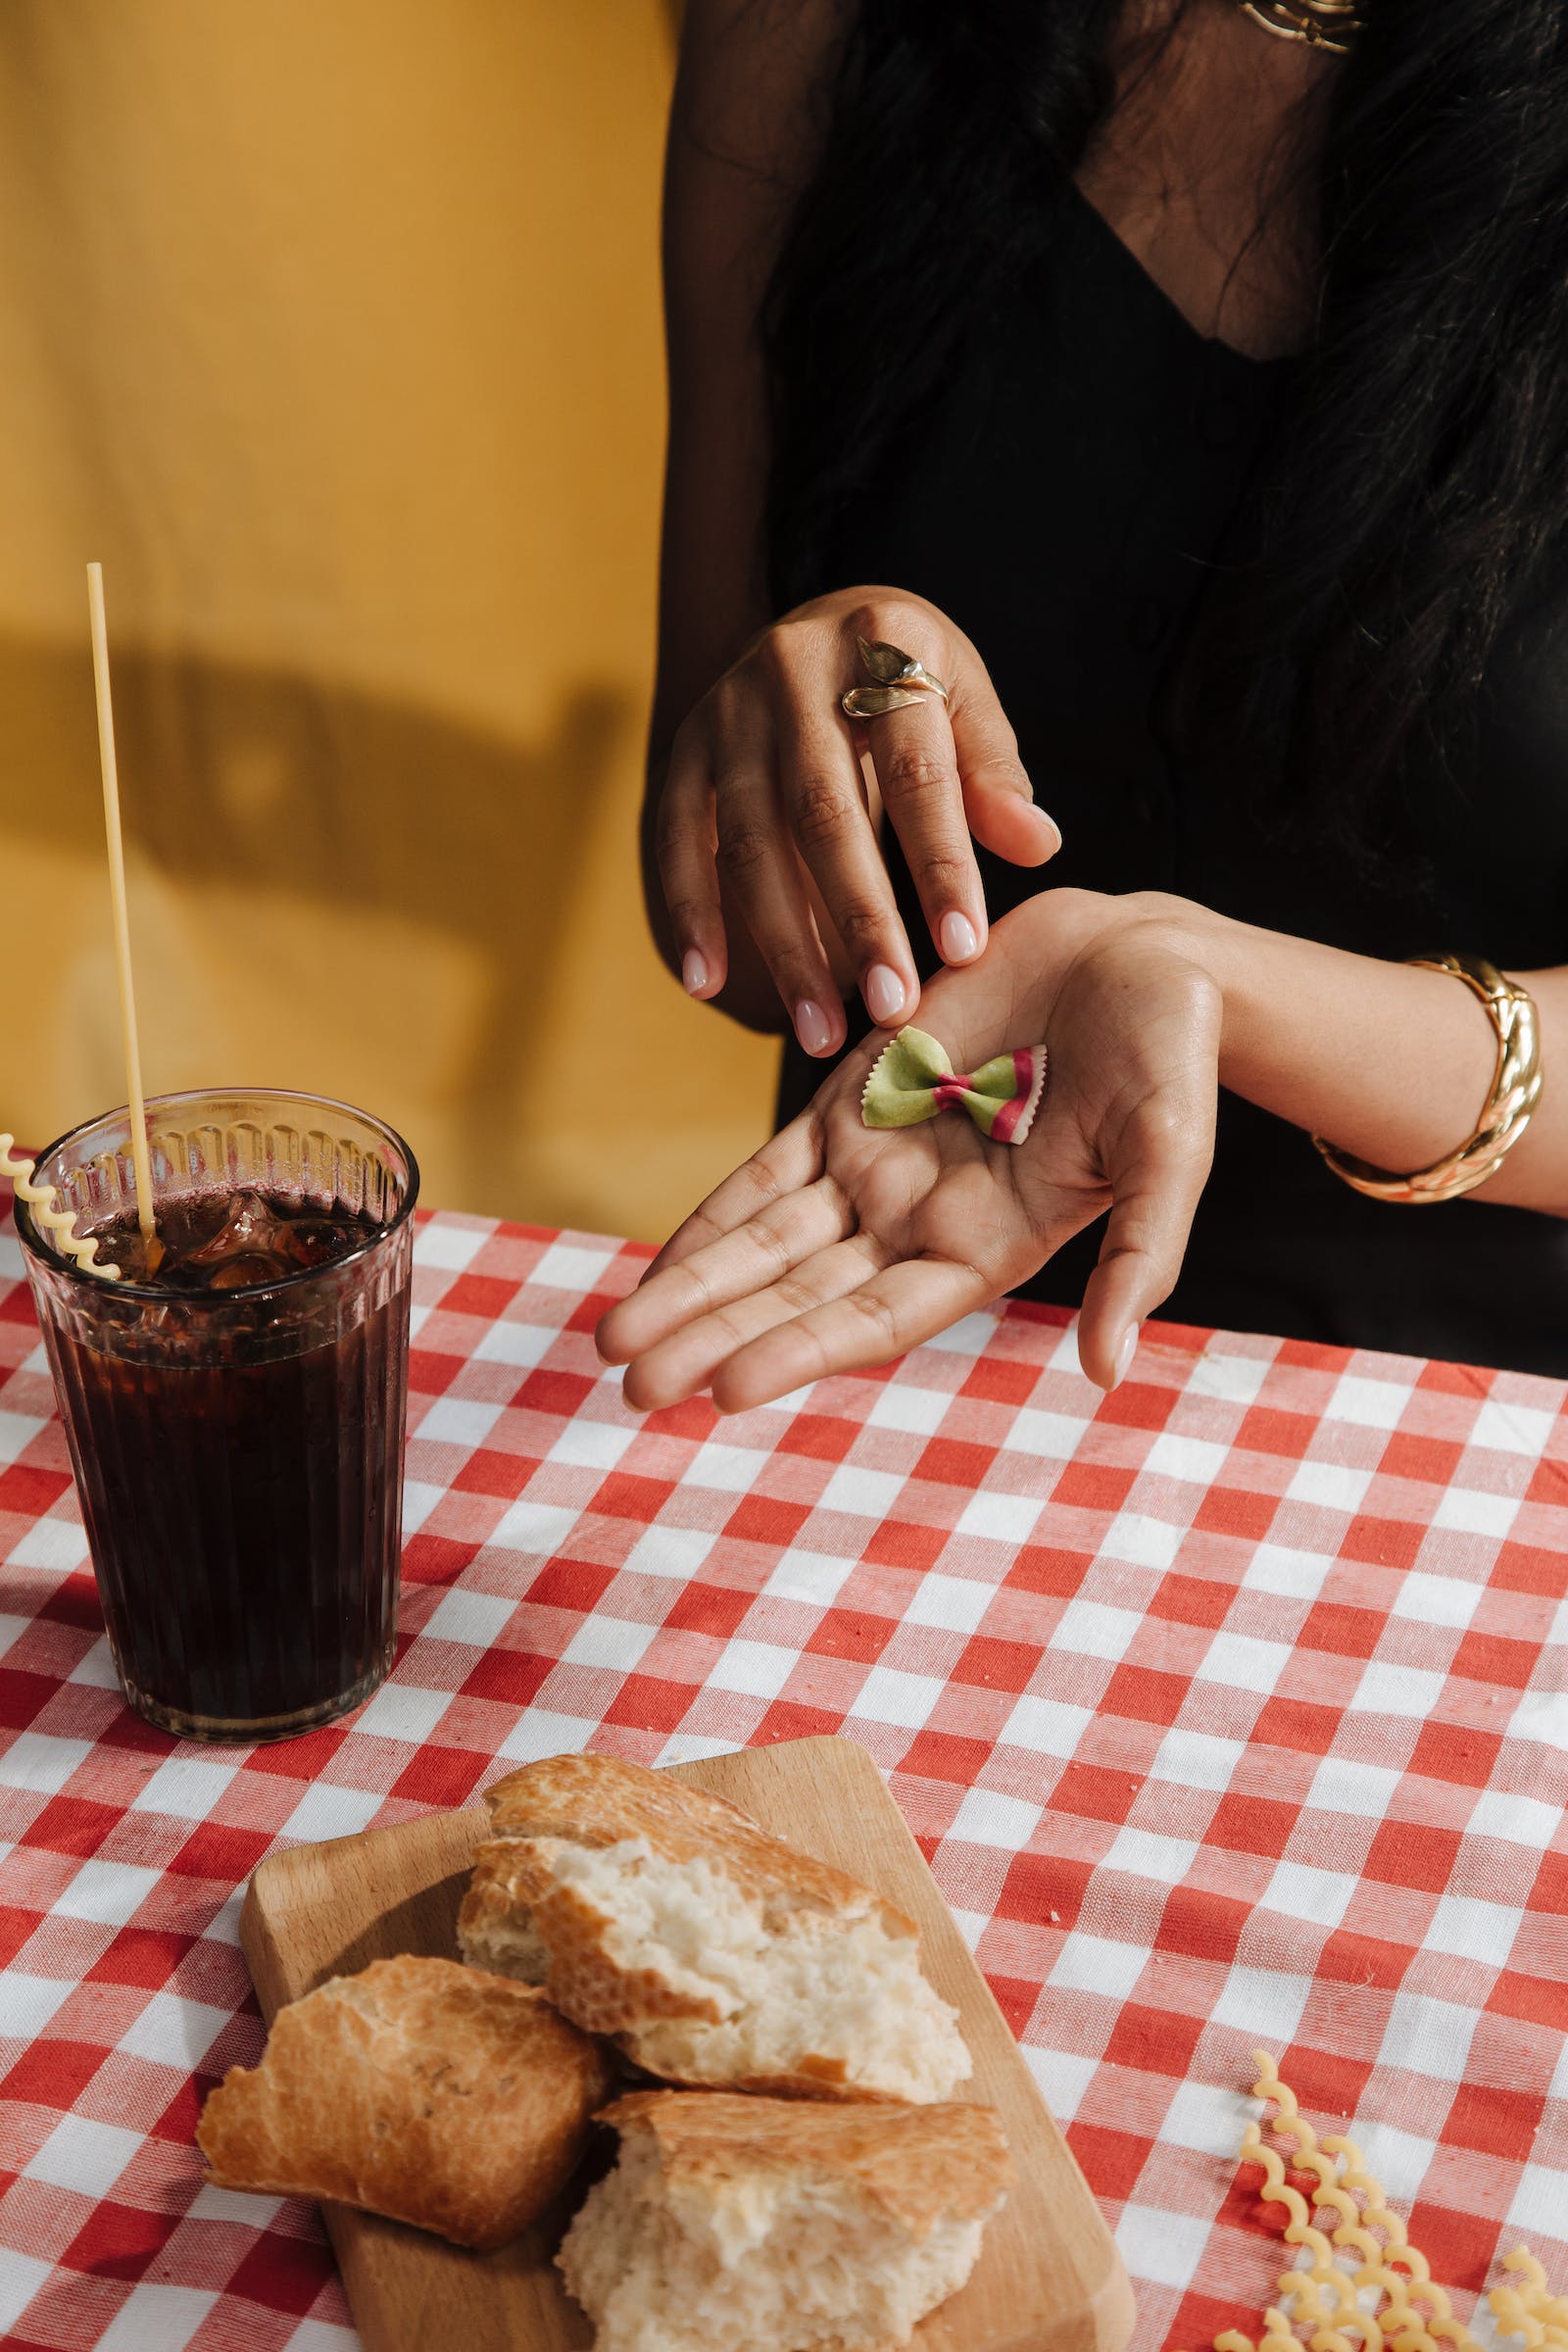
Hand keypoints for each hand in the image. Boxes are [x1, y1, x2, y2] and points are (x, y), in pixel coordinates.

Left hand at [598, 891, 1221, 1408]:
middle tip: (628, 1384)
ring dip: (691, 1291)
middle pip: (796, 1296)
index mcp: (987, 1251)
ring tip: (612, 1342)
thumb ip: (1141, 1259)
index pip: (874, 1319)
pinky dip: (711, 1220)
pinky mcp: (854, 1104)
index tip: (722, 1389)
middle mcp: (920, 1224)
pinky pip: (765, 1175)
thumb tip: (1108, 1370)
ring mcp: (881, 1166)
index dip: (799, 1351)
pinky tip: (655, 1267)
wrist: (1137, 960)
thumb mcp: (1169, 1153)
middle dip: (712, 1337)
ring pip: (766, 1244)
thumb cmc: (1168, 1059)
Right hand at [655, 586, 1060, 1057]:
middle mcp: (793, 670)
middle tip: (893, 1010)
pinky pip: (675, 841)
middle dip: (859, 921)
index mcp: (884, 640)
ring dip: (785, 946)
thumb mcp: (965, 699)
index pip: (919, 771)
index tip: (964, 951)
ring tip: (821, 1030)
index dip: (941, 864)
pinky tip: (709, 984)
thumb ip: (994, 774)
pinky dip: (691, 915)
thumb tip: (1037, 846)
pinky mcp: (683, 752)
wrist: (818, 625)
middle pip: (824, 814)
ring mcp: (726, 712)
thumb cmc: (909, 679)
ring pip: (749, 842)